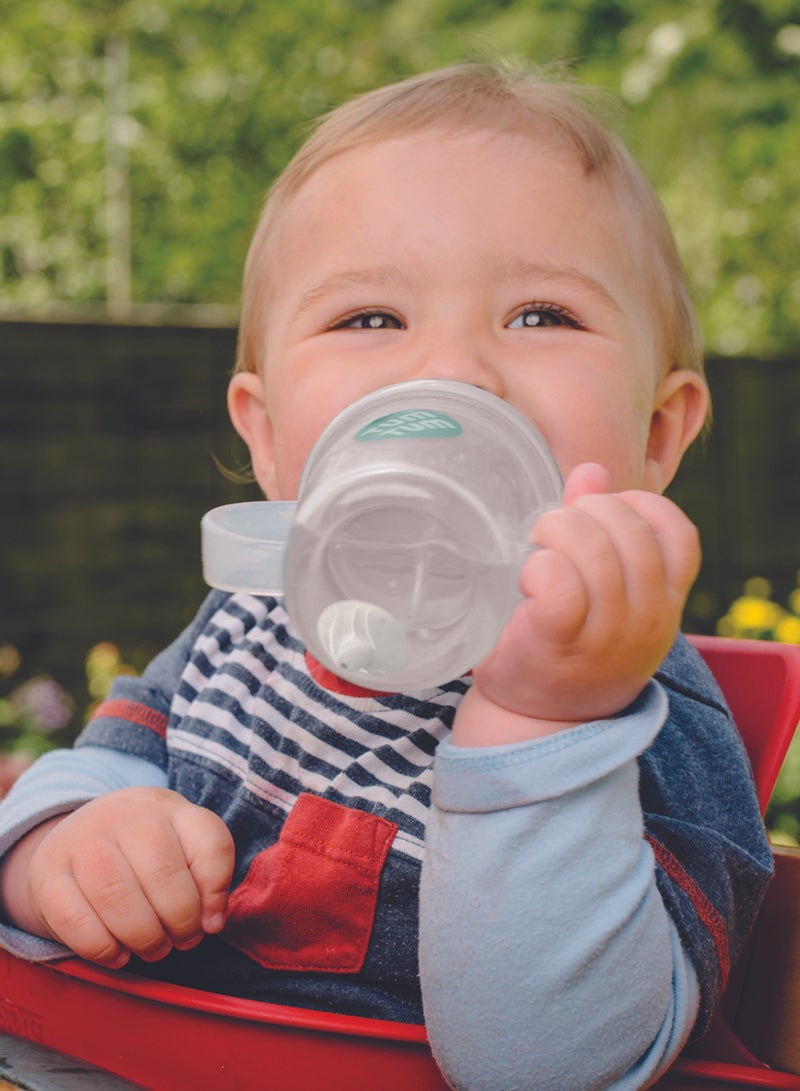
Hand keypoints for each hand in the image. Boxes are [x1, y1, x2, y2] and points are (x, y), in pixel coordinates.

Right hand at [1, 788, 233, 968]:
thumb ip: (209, 875)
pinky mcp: (48, 876)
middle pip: (163, 873)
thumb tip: (213, 921)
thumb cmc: (144, 849)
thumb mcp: (184, 844)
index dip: (217, 892)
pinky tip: (119, 954)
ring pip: (118, 897)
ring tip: (154, 948)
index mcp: (168, 807)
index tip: (211, 921)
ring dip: (144, 937)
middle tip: (181, 940)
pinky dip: (104, 949)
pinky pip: (76, 922)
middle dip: (180, 921)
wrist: (78, 835)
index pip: (210, 843)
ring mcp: (82, 841)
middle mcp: (125, 816)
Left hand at [455, 463, 700, 743]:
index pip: (677, 531)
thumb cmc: (570, 644)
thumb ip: (598, 527)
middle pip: (628, 529)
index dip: (635, 506)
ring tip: (534, 550)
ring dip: (553, 533)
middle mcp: (648, 616)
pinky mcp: (559, 642)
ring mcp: (607, 634)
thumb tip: (592, 471)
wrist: (538, 720)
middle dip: (581, 513)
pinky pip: (559, 583)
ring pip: (592, 550)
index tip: (596, 517)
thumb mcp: (602, 590)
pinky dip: (538, 567)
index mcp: (665, 598)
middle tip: (549, 532)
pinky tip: (525, 579)